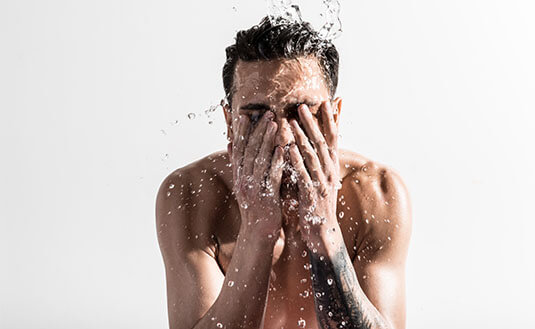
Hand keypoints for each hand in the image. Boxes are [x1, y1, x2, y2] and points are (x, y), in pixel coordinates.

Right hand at [229, 111, 284, 240]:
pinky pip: (270, 176)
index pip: (237, 150)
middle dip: (257, 130)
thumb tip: (229, 144)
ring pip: (259, 160)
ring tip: (274, 123)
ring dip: (266, 140)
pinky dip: (275, 161)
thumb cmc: (255, 207)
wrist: (258, 233)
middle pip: (248, 151)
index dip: (240, 132)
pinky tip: (281, 149)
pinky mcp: (266, 197)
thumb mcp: (243, 184)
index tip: (245, 115)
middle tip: (266, 113)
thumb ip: (239, 164)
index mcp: (239, 176)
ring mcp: (253, 188)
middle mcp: (243, 180)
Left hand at [288, 101, 340, 247]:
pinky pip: (302, 174)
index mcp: (331, 165)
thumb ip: (317, 159)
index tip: (325, 100)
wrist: (322, 233)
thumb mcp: (320, 178)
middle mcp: (329, 171)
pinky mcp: (311, 194)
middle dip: (312, 122)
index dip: (330, 118)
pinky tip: (288, 149)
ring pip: (311, 155)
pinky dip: (295, 160)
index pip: (332, 137)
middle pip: (321, 142)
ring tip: (290, 121)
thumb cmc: (317, 203)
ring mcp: (321, 182)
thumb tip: (314, 142)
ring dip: (301, 137)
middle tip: (301, 105)